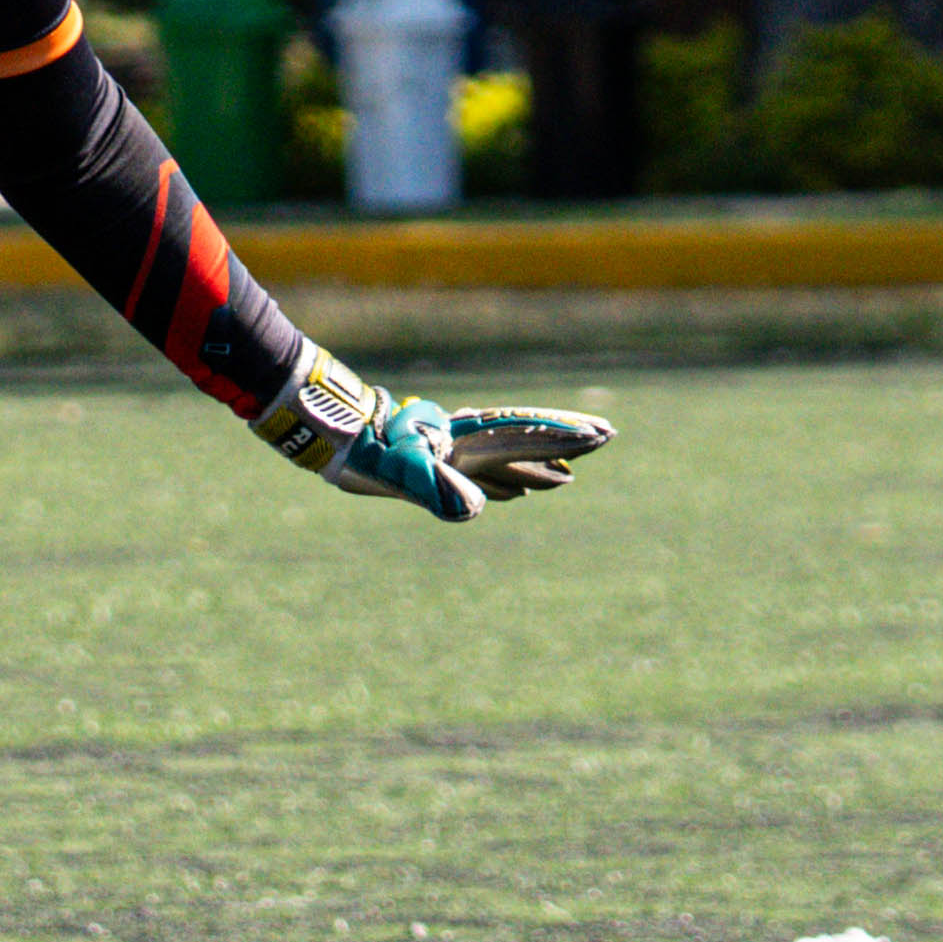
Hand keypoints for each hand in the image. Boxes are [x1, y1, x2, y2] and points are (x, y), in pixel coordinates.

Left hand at [254, 341, 609, 521]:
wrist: (336, 433)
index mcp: (466, 442)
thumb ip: (437, 487)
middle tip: (606, 435)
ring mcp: (454, 449)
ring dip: (539, 459)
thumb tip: (473, 508)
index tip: (600, 435)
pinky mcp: (438, 461)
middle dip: (563, 439)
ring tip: (568, 473)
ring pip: (508, 452)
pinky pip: (485, 469)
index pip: (524, 437)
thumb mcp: (402, 471)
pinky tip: (515, 493)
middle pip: (525, 437)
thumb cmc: (368, 452)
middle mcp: (467, 442)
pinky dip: (509, 477)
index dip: (562, 439)